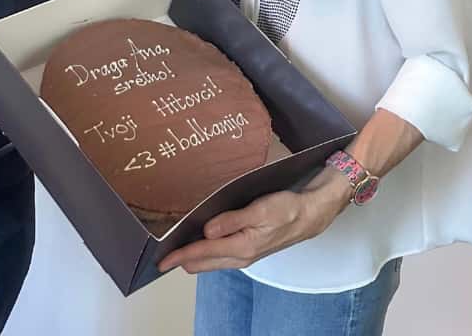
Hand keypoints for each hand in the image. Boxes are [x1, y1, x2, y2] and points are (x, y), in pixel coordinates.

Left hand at [158, 173, 348, 274]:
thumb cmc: (286, 209)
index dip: (180, 256)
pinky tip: (200, 244)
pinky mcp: (248, 249)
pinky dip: (206, 253)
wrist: (309, 215)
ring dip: (193, 257)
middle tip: (161, 256)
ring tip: (175, 251)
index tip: (161, 260)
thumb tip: (206, 231)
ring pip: (212, 261)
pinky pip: (221, 256)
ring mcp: (245, 254)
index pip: (203, 252)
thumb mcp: (259, 210)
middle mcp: (241, 255)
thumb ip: (231, 221)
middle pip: (203, 262)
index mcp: (242, 246)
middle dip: (182, 260)